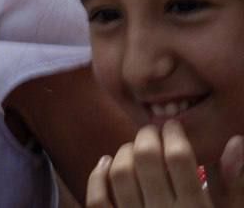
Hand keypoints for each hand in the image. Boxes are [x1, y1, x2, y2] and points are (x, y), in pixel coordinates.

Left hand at [88, 122, 243, 206]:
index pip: (179, 158)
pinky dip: (97, 177)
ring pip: (120, 174)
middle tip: (152, 132)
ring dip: (124, 153)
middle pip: (146, 160)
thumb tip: (236, 142)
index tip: (173, 127)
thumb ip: (236, 186)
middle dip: (147, 138)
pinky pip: (97, 200)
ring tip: (134, 148)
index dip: (174, 135)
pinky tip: (106, 163)